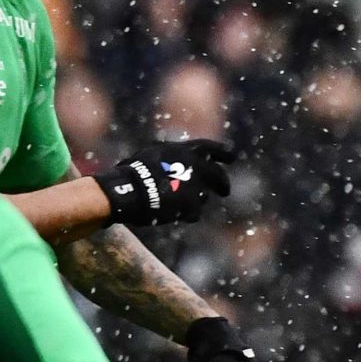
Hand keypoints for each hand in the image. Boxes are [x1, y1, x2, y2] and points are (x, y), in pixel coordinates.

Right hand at [95, 141, 234, 230]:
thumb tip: (187, 159)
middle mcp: (194, 167)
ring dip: (198, 199)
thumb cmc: (134, 171)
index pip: (211, 149)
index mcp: (184, 151)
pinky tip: (177, 213)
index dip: (223, 153)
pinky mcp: (190, 206)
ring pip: (204, 196)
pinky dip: (187, 213)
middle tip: (225, 191)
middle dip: (222, 183)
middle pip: (218, 175)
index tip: (232, 157)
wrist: (128, 190)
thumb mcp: (154, 154)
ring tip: (183, 201)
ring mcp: (194, 187)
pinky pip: (194, 213)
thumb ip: (174, 157)